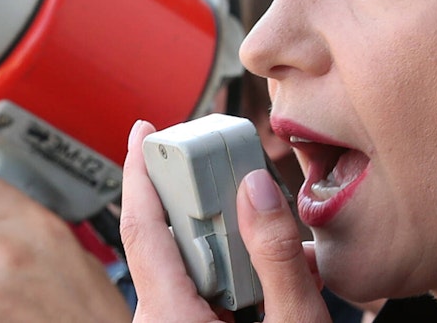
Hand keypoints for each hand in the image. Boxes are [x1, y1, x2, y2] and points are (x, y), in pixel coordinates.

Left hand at [120, 121, 329, 321]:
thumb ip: (276, 257)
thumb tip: (258, 190)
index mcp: (170, 315)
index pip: (142, 227)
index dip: (140, 172)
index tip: (143, 132)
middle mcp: (160, 319)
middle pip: (176, 240)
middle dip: (221, 212)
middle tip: (253, 190)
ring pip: (198, 267)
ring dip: (244, 253)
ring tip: (296, 263)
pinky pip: (207, 292)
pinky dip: (244, 280)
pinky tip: (284, 285)